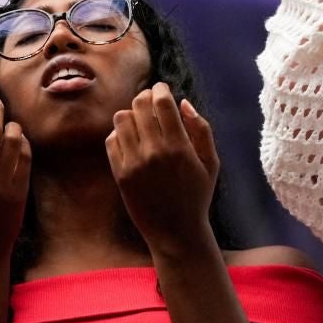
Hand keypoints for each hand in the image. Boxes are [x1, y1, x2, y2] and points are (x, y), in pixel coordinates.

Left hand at [107, 82, 219, 252]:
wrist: (176, 232)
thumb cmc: (197, 196)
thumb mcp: (211, 163)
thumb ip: (201, 129)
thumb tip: (183, 102)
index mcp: (180, 147)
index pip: (162, 102)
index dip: (161, 89)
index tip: (162, 89)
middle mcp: (154, 152)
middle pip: (139, 105)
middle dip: (145, 97)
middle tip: (150, 102)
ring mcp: (134, 163)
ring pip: (121, 118)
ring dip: (131, 114)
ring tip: (140, 121)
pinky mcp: (120, 174)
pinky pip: (111, 140)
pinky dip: (120, 134)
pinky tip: (131, 140)